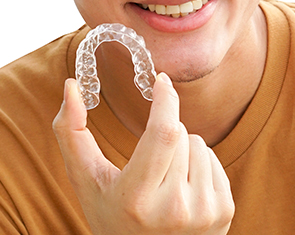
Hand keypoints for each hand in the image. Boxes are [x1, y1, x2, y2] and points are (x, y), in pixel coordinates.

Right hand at [52, 72, 234, 233]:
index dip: (165, 100)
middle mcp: (174, 209)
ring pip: (197, 143)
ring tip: (164, 176)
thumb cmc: (109, 213)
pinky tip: (182, 186)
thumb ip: (70, 131)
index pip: (163, 133)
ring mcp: (203, 213)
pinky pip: (213, 158)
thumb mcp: (84, 177)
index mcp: (137, 198)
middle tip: (149, 157)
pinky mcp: (224, 213)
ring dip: (181, 147)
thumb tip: (72, 84)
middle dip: (164, 129)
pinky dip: (196, 162)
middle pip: (179, 133)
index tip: (161, 80)